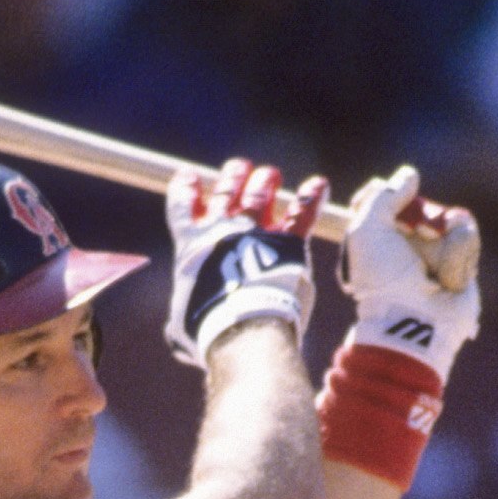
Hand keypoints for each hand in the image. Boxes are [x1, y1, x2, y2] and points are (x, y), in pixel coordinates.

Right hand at [163, 157, 326, 370]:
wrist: (243, 328)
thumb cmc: (208, 329)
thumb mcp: (182, 324)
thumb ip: (184, 315)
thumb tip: (178, 330)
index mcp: (192, 246)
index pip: (183, 205)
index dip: (186, 189)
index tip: (189, 177)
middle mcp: (222, 231)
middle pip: (226, 191)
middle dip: (232, 176)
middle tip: (238, 167)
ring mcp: (256, 233)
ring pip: (260, 194)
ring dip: (265, 181)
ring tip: (269, 175)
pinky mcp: (288, 242)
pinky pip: (302, 212)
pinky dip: (311, 197)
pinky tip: (319, 185)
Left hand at [338, 167, 479, 384]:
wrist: (415, 321)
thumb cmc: (381, 280)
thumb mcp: (365, 230)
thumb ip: (382, 195)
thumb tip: (410, 175)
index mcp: (376, 237)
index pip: (380, 196)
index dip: (381, 194)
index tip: (376, 204)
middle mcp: (404, 243)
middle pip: (417, 202)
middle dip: (419, 215)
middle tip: (417, 232)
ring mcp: (434, 251)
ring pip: (445, 215)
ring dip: (443, 237)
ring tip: (434, 266)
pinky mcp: (460, 260)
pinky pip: (466, 231)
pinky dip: (459, 251)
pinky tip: (449, 277)